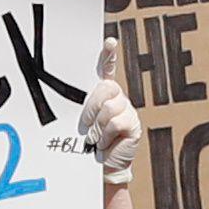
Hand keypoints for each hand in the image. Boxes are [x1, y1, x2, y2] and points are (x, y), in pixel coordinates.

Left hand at [76, 46, 141, 166]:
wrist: (101, 166)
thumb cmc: (87, 143)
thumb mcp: (82, 122)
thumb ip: (81, 107)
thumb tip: (75, 103)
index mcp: (103, 93)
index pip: (107, 68)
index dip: (109, 54)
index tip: (109, 41)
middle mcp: (118, 97)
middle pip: (106, 88)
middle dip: (91, 107)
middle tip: (86, 125)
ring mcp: (127, 109)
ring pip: (109, 108)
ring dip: (97, 127)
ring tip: (95, 139)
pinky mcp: (133, 124)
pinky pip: (115, 123)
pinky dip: (105, 136)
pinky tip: (104, 144)